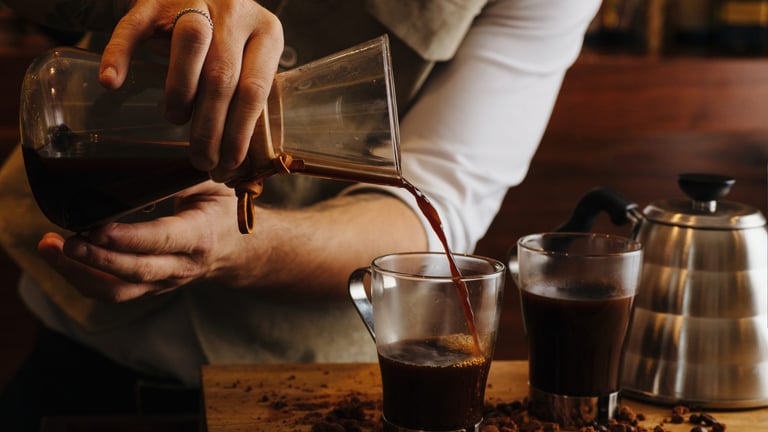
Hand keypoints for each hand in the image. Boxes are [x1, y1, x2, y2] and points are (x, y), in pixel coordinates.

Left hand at [37, 181, 243, 302]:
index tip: (96, 228)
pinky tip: (61, 259)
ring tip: (48, 248)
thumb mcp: (212, 185)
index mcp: (199, 236)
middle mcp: (181, 265)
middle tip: (64, 242)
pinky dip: (82, 278)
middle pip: (135, 271)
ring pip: (118, 290)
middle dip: (95, 259)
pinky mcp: (148, 288)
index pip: (162, 240)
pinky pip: (112, 292)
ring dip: (79, 274)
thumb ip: (180, 176)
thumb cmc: (221, 210)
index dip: (127, 238)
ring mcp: (163, 281)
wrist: (237, 250)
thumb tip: (141, 166)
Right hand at [98, 0, 283, 178]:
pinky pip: (135, 25)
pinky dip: (119, 53)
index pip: (255, 88)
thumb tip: (231, 157)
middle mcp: (236, 11)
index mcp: (266, 32)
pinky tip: (112, 82)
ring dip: (181, 90)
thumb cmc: (229, 38)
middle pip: (222, 74)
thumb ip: (243, 95)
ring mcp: (195, 0)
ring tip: (175, 119)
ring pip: (191, 42)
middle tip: (200, 157)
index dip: (240, 130)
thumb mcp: (248, 59)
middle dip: (209, 126)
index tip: (229, 160)